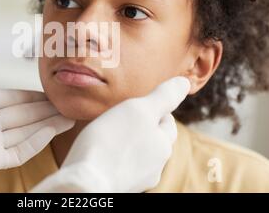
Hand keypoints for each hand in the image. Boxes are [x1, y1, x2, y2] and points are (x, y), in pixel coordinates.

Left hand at [0, 44, 73, 190]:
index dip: (34, 95)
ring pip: (27, 133)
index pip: (15, 99)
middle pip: (25, 115)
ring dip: (49, 125)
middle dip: (47, 110)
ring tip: (71, 117)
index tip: (53, 92)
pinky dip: (36, 142)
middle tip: (70, 104)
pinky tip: (51, 130)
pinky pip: (20, 152)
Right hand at [31, 76, 189, 192]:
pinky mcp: (117, 186)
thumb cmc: (111, 142)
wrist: (85, 183)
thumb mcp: (139, 109)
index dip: (156, 108)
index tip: (140, 101)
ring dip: (128, 142)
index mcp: (163, 146)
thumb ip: (163, 96)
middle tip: (123, 114)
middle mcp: (154, 167)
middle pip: (152, 139)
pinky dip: (114, 157)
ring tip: (110, 132)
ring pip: (136, 154)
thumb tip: (184, 82)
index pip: (167, 122)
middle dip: (142, 127)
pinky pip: (120, 166)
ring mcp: (136, 180)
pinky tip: (101, 152)